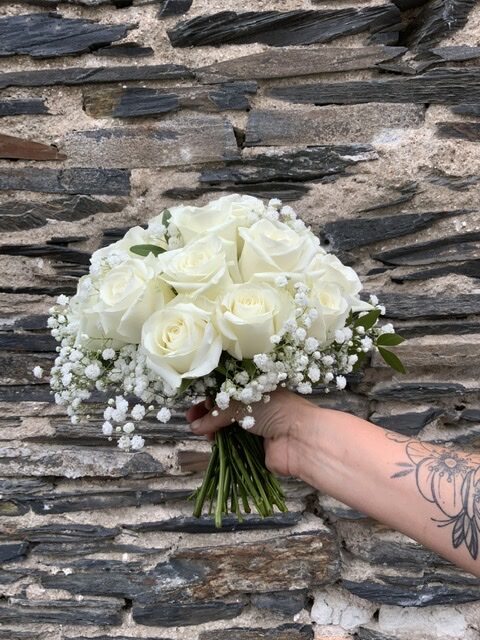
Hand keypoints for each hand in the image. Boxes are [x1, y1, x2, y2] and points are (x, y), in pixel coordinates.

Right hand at [186, 388, 316, 477]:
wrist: (300, 438)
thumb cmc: (275, 410)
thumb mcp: (241, 403)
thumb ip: (217, 414)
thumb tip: (195, 425)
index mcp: (257, 388)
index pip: (229, 390)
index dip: (212, 395)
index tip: (196, 401)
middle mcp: (257, 406)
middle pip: (226, 409)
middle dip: (208, 414)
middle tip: (190, 419)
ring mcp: (257, 428)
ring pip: (228, 428)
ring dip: (213, 429)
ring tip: (199, 431)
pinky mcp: (256, 448)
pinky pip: (234, 445)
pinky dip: (223, 444)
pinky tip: (212, 442)